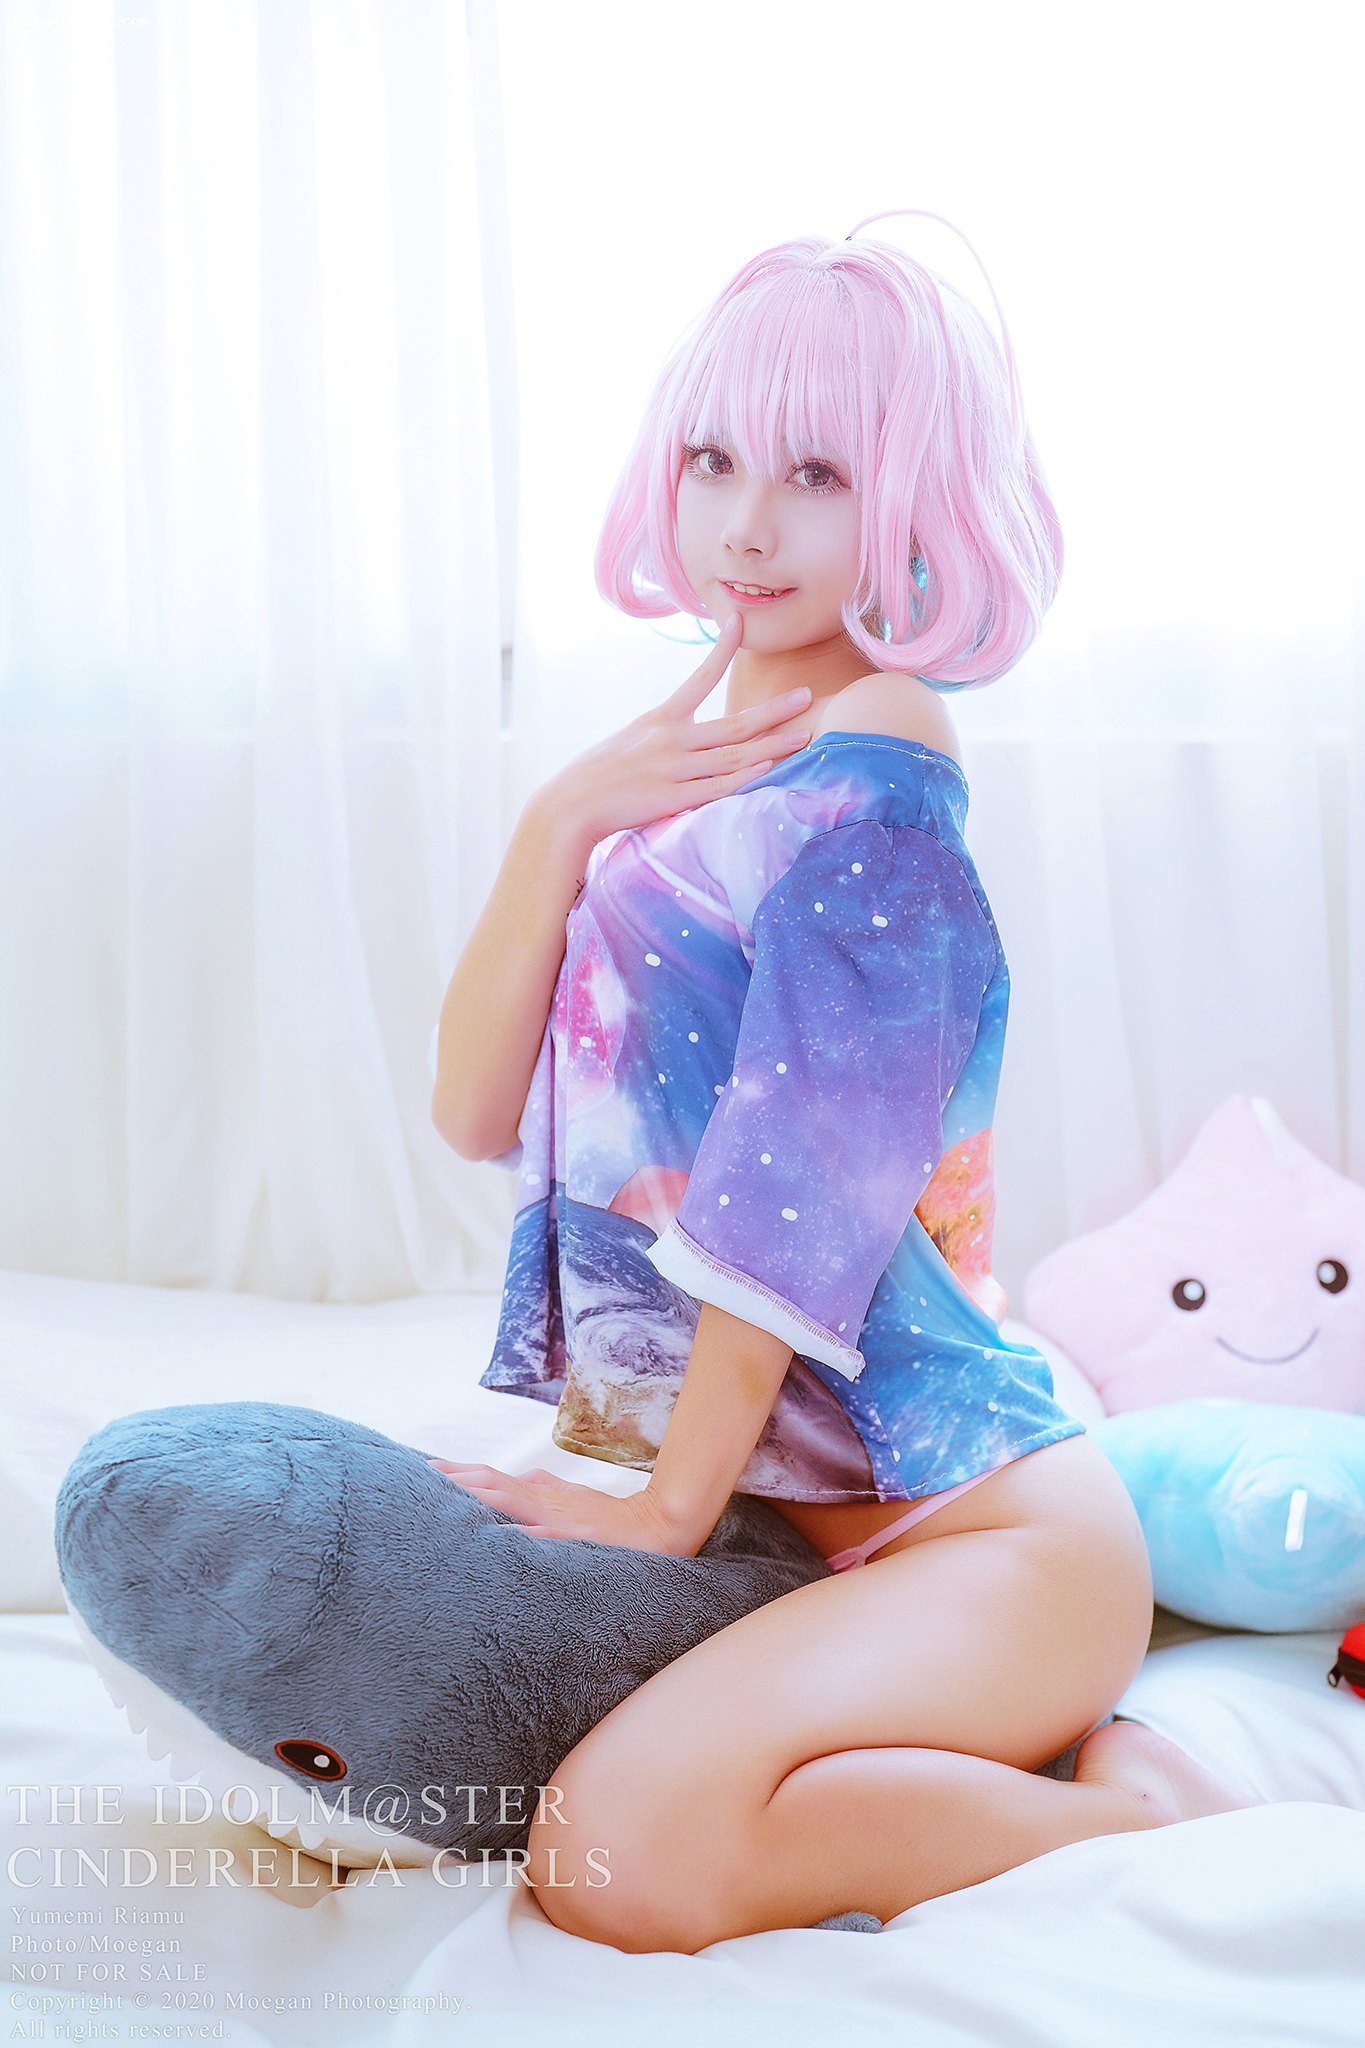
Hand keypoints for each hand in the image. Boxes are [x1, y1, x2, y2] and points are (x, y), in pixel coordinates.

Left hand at [427, 1459, 702, 1556]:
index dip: (458, 1473)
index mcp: (540, 1495)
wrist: (660, 1526)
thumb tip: (520, 1477)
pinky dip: (522, 1538)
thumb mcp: (572, 1499)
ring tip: (444, 1494)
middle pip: (492, 1485)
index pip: (491, 1478)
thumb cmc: (612, 1518)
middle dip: (455, 1480)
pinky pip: (545, 1539)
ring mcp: (559, 1521)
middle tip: (419, 1477)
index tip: (425, 1469)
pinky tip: (502, 1540)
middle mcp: (544, 1503)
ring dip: (478, 1498)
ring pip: (512, 1503)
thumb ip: (545, 1488)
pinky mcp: (577, 1540)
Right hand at [538, 610, 813, 846]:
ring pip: (735, 755)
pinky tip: (771, 768)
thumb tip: (689, 739)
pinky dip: (747, 777)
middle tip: (807, 696)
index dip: (722, 650)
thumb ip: (662, 738)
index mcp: (660, 720)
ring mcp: (674, 768)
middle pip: (734, 722)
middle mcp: (671, 739)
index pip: (698, 678)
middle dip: (774, 710)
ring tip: (806, 736)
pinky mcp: (673, 798)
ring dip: (774, 744)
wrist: (569, 805)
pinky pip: (718, 787)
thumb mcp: (629, 744)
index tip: (739, 621)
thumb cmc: (598, 778)